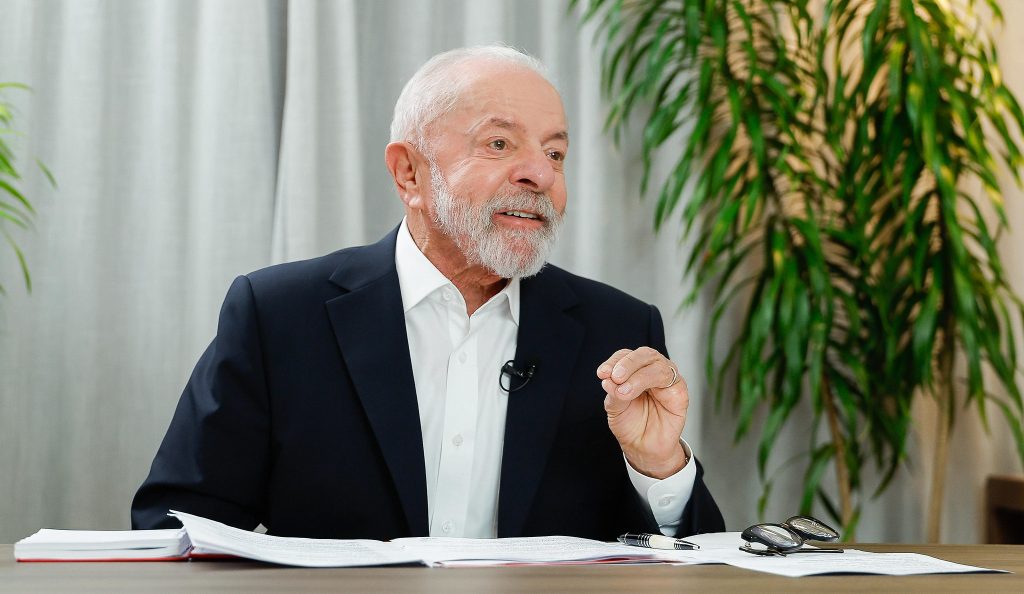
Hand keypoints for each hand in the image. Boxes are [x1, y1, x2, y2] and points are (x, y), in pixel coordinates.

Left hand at [597, 347, 688, 478]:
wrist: (644, 448)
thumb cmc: (631, 425)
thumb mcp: (615, 408)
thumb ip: (614, 392)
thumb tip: (609, 379)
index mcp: (636, 370)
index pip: (626, 355)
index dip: (614, 361)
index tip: (602, 373)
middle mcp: (652, 370)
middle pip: (643, 354)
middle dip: (627, 364)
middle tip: (614, 377)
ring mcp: (667, 379)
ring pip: (656, 365)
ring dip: (636, 376)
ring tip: (623, 392)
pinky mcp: (679, 391)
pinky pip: (668, 379)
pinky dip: (648, 382)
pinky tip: (633, 393)